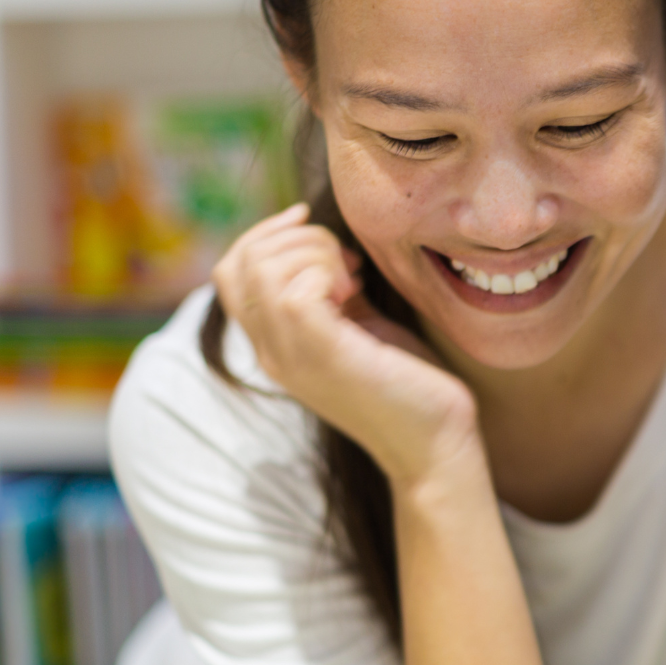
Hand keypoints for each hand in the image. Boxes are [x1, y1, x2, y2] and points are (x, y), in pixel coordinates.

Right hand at [212, 203, 483, 487]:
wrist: (435, 443)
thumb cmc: (408, 382)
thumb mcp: (360, 326)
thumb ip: (334, 292)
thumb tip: (326, 244)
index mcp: (274, 344)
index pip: (230, 271)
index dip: (265, 233)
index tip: (309, 221)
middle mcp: (271, 352)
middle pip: (240, 262)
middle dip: (296, 237)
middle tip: (347, 260)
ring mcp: (291, 356)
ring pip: (264, 269)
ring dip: (315, 251)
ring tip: (354, 277)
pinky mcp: (323, 355)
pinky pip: (297, 289)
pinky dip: (328, 271)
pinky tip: (358, 291)